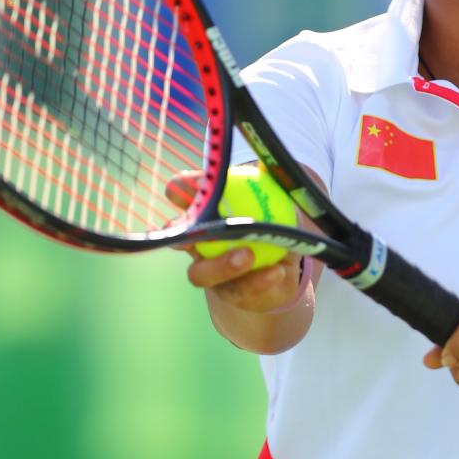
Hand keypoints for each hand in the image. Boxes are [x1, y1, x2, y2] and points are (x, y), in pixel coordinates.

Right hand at [164, 168, 303, 314]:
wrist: (279, 271)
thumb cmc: (267, 227)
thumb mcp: (268, 205)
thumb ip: (263, 185)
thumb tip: (265, 160)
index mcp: (202, 223)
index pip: (184, 205)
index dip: (179, 198)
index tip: (180, 189)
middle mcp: (199, 250)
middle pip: (182, 244)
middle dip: (187, 238)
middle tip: (205, 227)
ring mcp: (213, 278)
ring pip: (206, 276)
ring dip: (224, 265)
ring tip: (248, 255)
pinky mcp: (234, 298)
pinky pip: (243, 292)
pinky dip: (260, 281)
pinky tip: (278, 271)